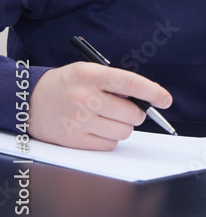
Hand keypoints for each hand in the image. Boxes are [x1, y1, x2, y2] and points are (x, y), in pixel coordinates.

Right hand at [29, 61, 172, 149]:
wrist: (29, 100)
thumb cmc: (67, 84)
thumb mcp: (89, 71)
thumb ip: (117, 82)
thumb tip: (148, 99)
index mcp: (91, 75)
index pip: (131, 83)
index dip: (153, 92)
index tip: (166, 100)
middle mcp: (84, 97)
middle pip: (132, 113)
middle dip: (136, 113)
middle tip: (126, 109)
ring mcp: (78, 120)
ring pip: (124, 131)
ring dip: (123, 126)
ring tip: (108, 117)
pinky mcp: (74, 139)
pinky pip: (109, 145)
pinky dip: (110, 138)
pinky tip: (97, 128)